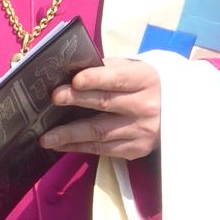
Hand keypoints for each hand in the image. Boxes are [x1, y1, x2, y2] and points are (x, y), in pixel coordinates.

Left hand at [42, 58, 160, 161]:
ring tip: (45, 137)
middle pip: (106, 103)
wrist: (174, 113)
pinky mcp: (136, 149)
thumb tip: (69, 72)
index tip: (75, 79)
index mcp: (145, 79)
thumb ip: (106, 69)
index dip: (96, 79)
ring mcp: (141, 131)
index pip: (118, 78)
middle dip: (77, 100)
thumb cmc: (142, 85)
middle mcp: (146, 106)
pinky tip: (60, 145)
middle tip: (54, 98)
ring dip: (70, 134)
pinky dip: (78, 147)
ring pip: (100, 132)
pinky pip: (102, 150)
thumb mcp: (132, 70)